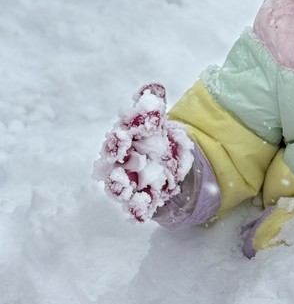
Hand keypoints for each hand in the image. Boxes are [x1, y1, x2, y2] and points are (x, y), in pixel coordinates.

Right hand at [94, 83, 193, 220]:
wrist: (170, 162)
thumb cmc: (155, 138)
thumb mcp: (157, 122)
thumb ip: (152, 108)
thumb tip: (154, 88)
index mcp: (121, 142)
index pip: (117, 139)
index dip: (119, 138)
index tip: (123, 136)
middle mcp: (119, 163)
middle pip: (113, 165)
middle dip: (116, 163)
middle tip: (120, 161)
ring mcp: (129, 183)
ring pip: (120, 187)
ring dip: (120, 190)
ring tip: (123, 191)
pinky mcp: (141, 200)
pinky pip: (137, 207)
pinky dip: (137, 210)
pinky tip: (139, 214)